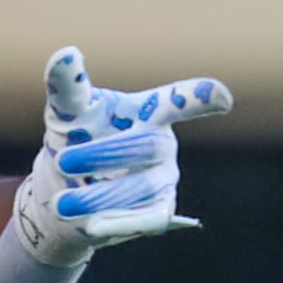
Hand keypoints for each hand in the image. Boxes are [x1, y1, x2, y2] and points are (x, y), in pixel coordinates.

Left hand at [14, 46, 231, 266]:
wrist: (62, 189)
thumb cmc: (74, 137)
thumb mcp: (66, 110)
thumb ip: (67, 84)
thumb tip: (64, 54)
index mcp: (148, 111)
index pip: (178, 101)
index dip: (198, 98)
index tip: (221, 97)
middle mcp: (163, 143)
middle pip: (148, 147)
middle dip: (104, 156)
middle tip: (63, 163)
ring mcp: (164, 178)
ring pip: (144, 188)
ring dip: (100, 196)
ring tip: (60, 204)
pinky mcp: (159, 210)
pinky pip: (147, 219)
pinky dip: (119, 223)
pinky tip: (92, 228)